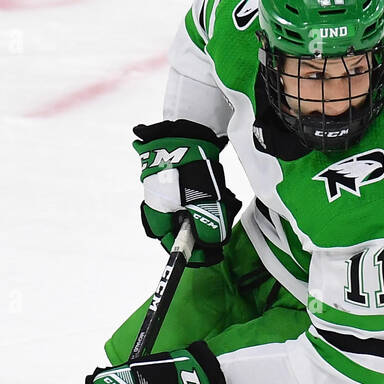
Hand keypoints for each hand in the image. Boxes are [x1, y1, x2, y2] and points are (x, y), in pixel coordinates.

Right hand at [132, 120, 240, 266]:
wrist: (188, 128)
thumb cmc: (191, 169)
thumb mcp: (204, 204)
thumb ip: (208, 229)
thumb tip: (213, 245)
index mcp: (157, 213)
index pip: (173, 243)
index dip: (195, 254)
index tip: (214, 255)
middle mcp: (158, 203)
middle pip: (183, 228)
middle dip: (206, 228)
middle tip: (223, 225)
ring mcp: (167, 188)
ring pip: (191, 211)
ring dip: (210, 210)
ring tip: (226, 202)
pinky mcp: (178, 176)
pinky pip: (194, 195)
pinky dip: (209, 197)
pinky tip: (222, 190)